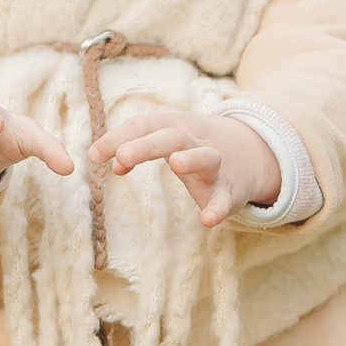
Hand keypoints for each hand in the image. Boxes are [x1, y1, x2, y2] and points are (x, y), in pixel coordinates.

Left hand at [90, 108, 281, 227]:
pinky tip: (207, 220)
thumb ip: (135, 148)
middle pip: (171, 137)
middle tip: (122, 155)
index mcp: (174, 125)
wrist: (250, 149)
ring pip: (205, 157)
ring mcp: (216, 163)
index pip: (143, 125)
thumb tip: (112, 165)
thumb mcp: (165, 137)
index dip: (118, 137)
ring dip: (191, 159)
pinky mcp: (230, 189)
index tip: (94, 154)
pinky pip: (224, 199)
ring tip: (175, 164)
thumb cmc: (194, 143)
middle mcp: (195, 140)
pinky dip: (217, 208)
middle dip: (146, 145)